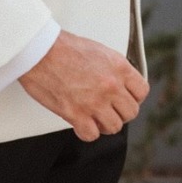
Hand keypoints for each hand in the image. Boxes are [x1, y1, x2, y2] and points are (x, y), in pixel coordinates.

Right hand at [18, 29, 148, 140]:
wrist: (39, 50)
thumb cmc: (63, 47)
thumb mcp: (99, 51)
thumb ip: (113, 69)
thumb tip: (119, 83)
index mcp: (118, 67)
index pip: (142, 92)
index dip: (134, 97)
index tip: (126, 99)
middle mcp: (110, 86)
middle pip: (131, 112)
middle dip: (120, 112)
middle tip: (109, 109)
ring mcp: (94, 102)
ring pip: (114, 127)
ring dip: (104, 124)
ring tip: (95, 117)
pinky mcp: (76, 114)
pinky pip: (92, 135)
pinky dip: (87, 131)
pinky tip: (81, 123)